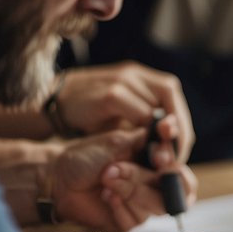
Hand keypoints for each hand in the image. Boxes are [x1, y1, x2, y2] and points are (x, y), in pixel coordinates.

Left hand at [52, 129, 197, 231]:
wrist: (57, 179)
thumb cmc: (85, 157)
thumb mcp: (117, 141)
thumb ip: (146, 141)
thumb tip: (168, 135)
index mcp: (154, 165)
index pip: (180, 172)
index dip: (175, 168)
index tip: (160, 158)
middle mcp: (153, 185)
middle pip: (172, 192)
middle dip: (142, 178)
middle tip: (116, 170)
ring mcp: (143, 205)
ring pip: (154, 205)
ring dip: (128, 190)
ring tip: (105, 179)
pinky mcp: (130, 221)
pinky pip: (136, 218)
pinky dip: (118, 205)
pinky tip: (104, 196)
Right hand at [56, 63, 194, 162]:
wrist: (52, 106)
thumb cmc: (92, 116)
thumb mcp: (124, 118)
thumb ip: (148, 127)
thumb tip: (175, 148)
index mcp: (141, 77)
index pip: (173, 97)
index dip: (180, 125)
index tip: (179, 151)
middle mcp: (135, 74)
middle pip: (171, 96)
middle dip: (176, 128)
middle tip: (174, 155)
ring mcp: (122, 80)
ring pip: (157, 108)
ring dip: (162, 136)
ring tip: (161, 158)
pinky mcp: (110, 95)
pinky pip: (141, 115)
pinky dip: (146, 134)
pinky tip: (145, 150)